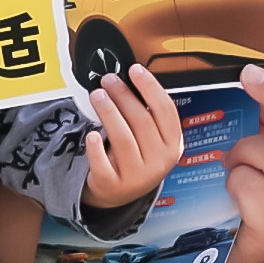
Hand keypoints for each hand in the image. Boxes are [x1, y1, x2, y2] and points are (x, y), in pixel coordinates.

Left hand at [75, 64, 180, 211]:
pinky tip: (91, 134)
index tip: (135, 70)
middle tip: (108, 80)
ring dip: (109, 112)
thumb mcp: (151, 139)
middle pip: (142, 121)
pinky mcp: (113, 184)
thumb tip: (130, 80)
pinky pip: (103, 164)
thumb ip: (147, 114)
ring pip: (123, 139)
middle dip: (123, 96)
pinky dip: (96, 148)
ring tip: (97, 95)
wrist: (119, 193)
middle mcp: (158, 162)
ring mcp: (137, 176)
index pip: (166, 111)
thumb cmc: (136, 157)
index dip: (150, 87)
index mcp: (172, 145)